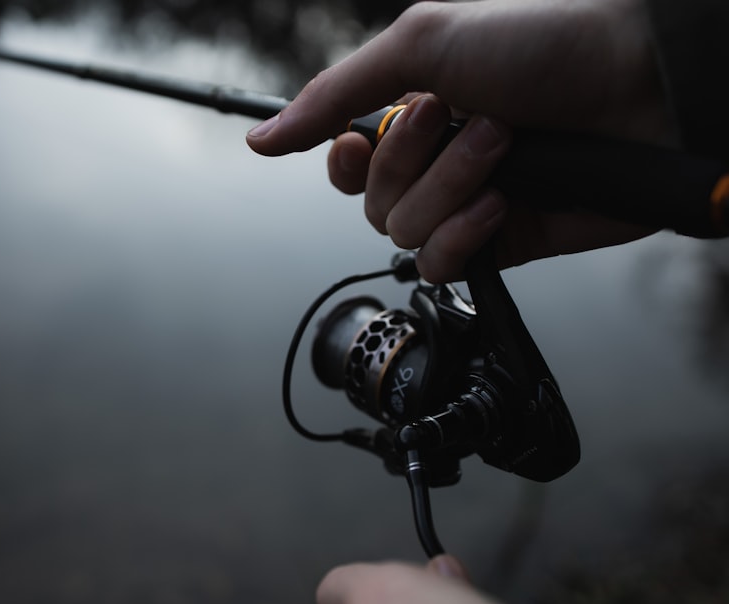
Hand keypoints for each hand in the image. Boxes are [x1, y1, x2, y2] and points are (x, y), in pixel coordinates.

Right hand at [247, 0, 675, 281]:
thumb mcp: (422, 45)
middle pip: (368, 202)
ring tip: (503, 144)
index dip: (341, 164)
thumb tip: (259, 141)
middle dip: (408, 162)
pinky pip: (442, 265)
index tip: (357, 143)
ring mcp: (467, 205)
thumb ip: (333, 94)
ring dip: (447, 187)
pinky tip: (502, 202)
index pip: (345, 164)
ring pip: (402, 233)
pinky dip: (462, 234)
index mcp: (414, 113)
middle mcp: (435, 162)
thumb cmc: (539, 46)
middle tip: (456, 116)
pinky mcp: (502, 242)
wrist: (637, 86)